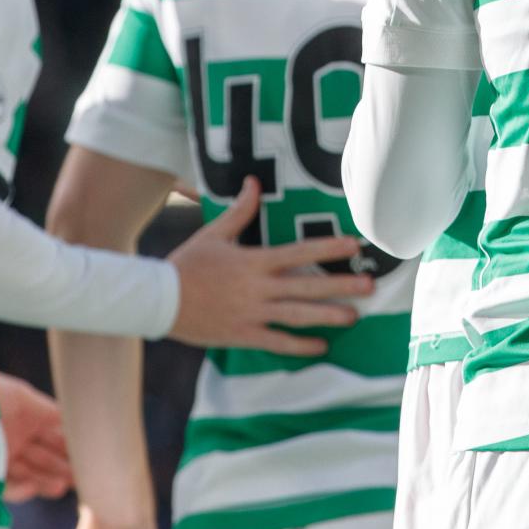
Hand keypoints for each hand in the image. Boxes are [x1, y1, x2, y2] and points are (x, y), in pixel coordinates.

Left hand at [0, 372, 72, 500]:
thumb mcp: (22, 398)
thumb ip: (52, 413)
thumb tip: (80, 423)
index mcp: (27, 416)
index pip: (57, 434)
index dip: (73, 445)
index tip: (91, 456)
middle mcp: (16, 437)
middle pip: (46, 456)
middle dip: (65, 466)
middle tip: (82, 477)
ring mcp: (1, 456)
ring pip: (30, 473)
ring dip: (46, 480)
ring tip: (63, 487)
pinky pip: (5, 486)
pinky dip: (20, 489)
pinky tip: (33, 488)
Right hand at [164, 178, 374, 350]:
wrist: (158, 299)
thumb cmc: (187, 263)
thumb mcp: (214, 233)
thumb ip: (240, 211)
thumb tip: (253, 181)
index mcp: (254, 261)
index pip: (299, 253)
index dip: (328, 249)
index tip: (354, 245)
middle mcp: (258, 288)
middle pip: (306, 287)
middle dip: (341, 286)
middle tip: (370, 286)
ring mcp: (252, 314)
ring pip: (297, 316)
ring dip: (327, 317)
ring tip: (354, 317)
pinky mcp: (242, 335)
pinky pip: (276, 342)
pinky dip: (299, 345)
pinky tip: (321, 346)